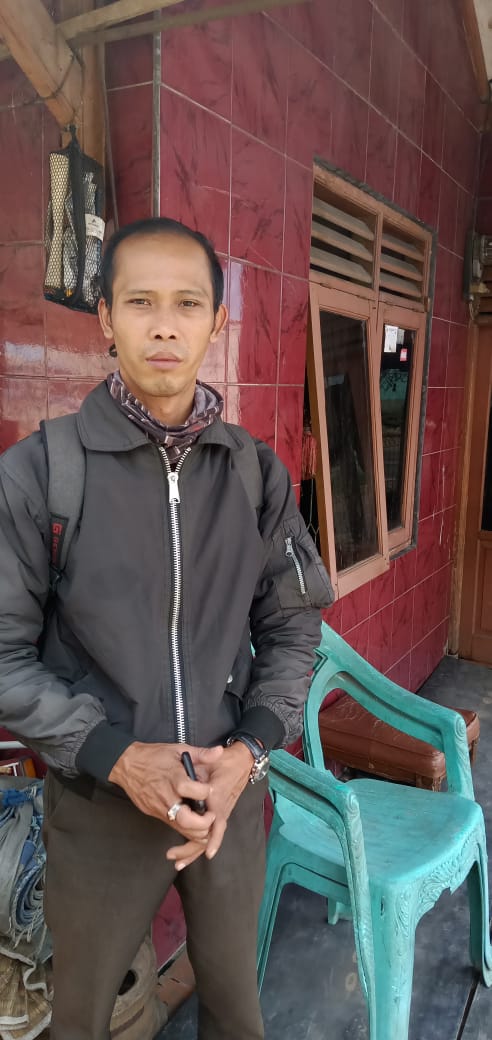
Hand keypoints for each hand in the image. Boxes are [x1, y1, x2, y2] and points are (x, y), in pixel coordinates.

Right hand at [109, 742, 222, 857]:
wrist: (127, 765)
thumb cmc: (153, 756)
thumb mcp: (178, 749)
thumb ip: (201, 753)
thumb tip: (219, 751)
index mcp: (174, 778)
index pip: (194, 792)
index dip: (207, 792)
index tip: (211, 789)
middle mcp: (166, 796)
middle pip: (187, 820)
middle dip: (204, 822)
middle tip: (212, 815)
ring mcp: (159, 808)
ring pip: (181, 829)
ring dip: (197, 830)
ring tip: (206, 821)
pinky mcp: (154, 814)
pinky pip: (173, 826)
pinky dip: (186, 828)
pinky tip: (194, 822)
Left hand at [166, 742, 253, 870]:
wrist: (242, 763)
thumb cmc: (225, 762)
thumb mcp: (213, 760)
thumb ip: (202, 764)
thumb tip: (190, 776)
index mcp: (218, 797)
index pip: (216, 818)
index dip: (210, 833)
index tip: (206, 849)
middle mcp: (220, 810)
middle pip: (209, 836)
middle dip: (192, 848)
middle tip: (173, 855)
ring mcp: (219, 815)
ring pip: (207, 839)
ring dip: (192, 851)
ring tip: (177, 862)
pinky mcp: (216, 816)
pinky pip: (207, 835)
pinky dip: (197, 846)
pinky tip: (185, 856)